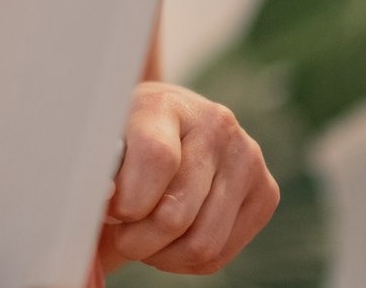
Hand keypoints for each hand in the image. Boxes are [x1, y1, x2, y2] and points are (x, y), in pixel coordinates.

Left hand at [96, 82, 278, 275]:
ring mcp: (247, 158)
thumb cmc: (124, 137)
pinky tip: (166, 242)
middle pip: (176, 212)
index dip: (129, 200)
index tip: (111, 212)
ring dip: (160, 255)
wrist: (168, 123)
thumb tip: (103, 201)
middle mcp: (215, 125)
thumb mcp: (102, 139)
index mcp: (165, 103)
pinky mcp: (265, 192)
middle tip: (120, 235)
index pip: (156, 158)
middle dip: (137, 239)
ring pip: (201, 243)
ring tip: (140, 239)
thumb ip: (99, 169)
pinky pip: (220, 255)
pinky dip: (184, 261)